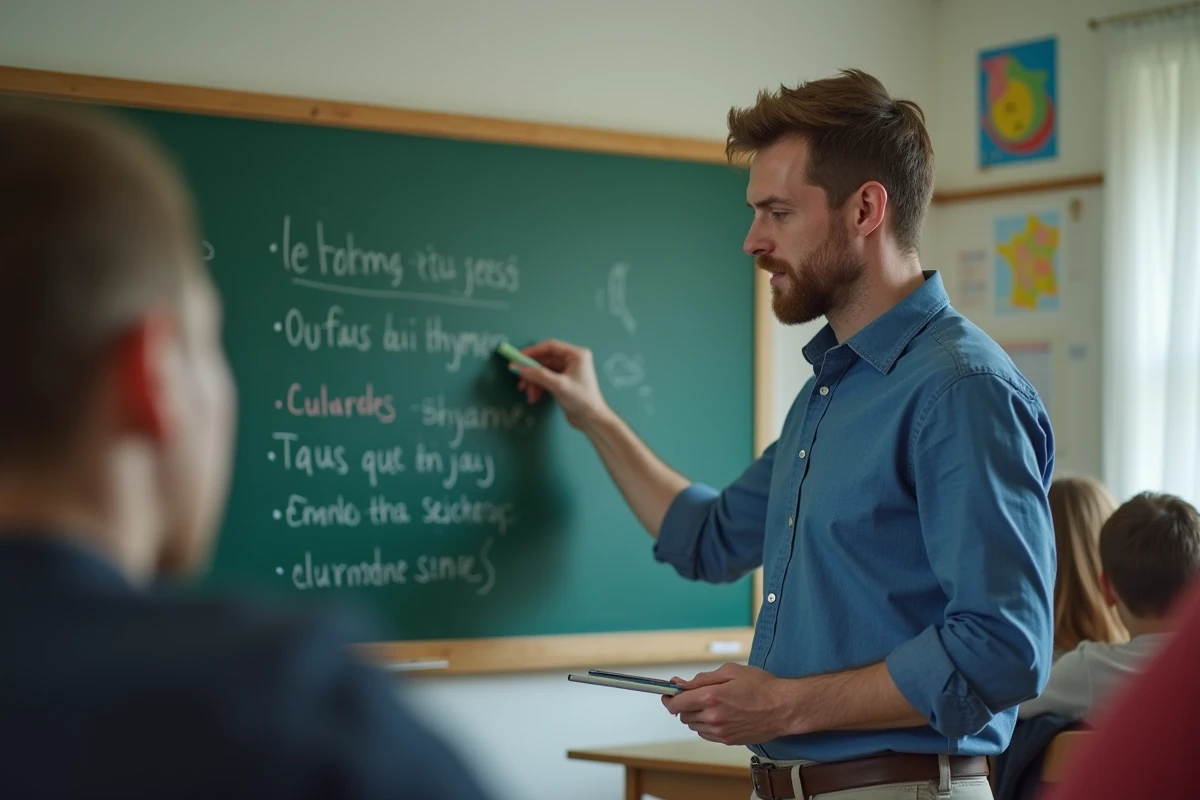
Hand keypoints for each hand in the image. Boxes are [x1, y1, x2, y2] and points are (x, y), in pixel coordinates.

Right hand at [512, 339, 610, 430]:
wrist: (591, 420)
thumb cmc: (581, 400)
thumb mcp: (558, 385)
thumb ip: (537, 374)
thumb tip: (517, 367)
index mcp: (576, 355)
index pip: (550, 347)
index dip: (532, 352)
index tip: (518, 358)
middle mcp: (573, 360)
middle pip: (545, 360)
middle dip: (532, 372)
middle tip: (521, 381)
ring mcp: (568, 371)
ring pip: (544, 371)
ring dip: (534, 382)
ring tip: (529, 394)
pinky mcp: (564, 382)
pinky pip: (546, 379)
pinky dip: (539, 387)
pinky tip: (535, 397)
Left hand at [661, 663, 795, 745]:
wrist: (783, 708)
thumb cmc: (761, 687)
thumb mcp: (730, 671)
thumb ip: (702, 679)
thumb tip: (681, 684)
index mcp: (711, 697)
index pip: (677, 704)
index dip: (669, 698)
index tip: (668, 693)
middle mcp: (713, 717)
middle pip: (683, 715)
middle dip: (684, 704)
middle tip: (693, 694)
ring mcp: (720, 732)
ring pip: (693, 725)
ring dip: (694, 715)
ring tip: (711, 703)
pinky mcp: (728, 740)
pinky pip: (705, 734)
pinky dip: (705, 725)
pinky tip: (717, 714)